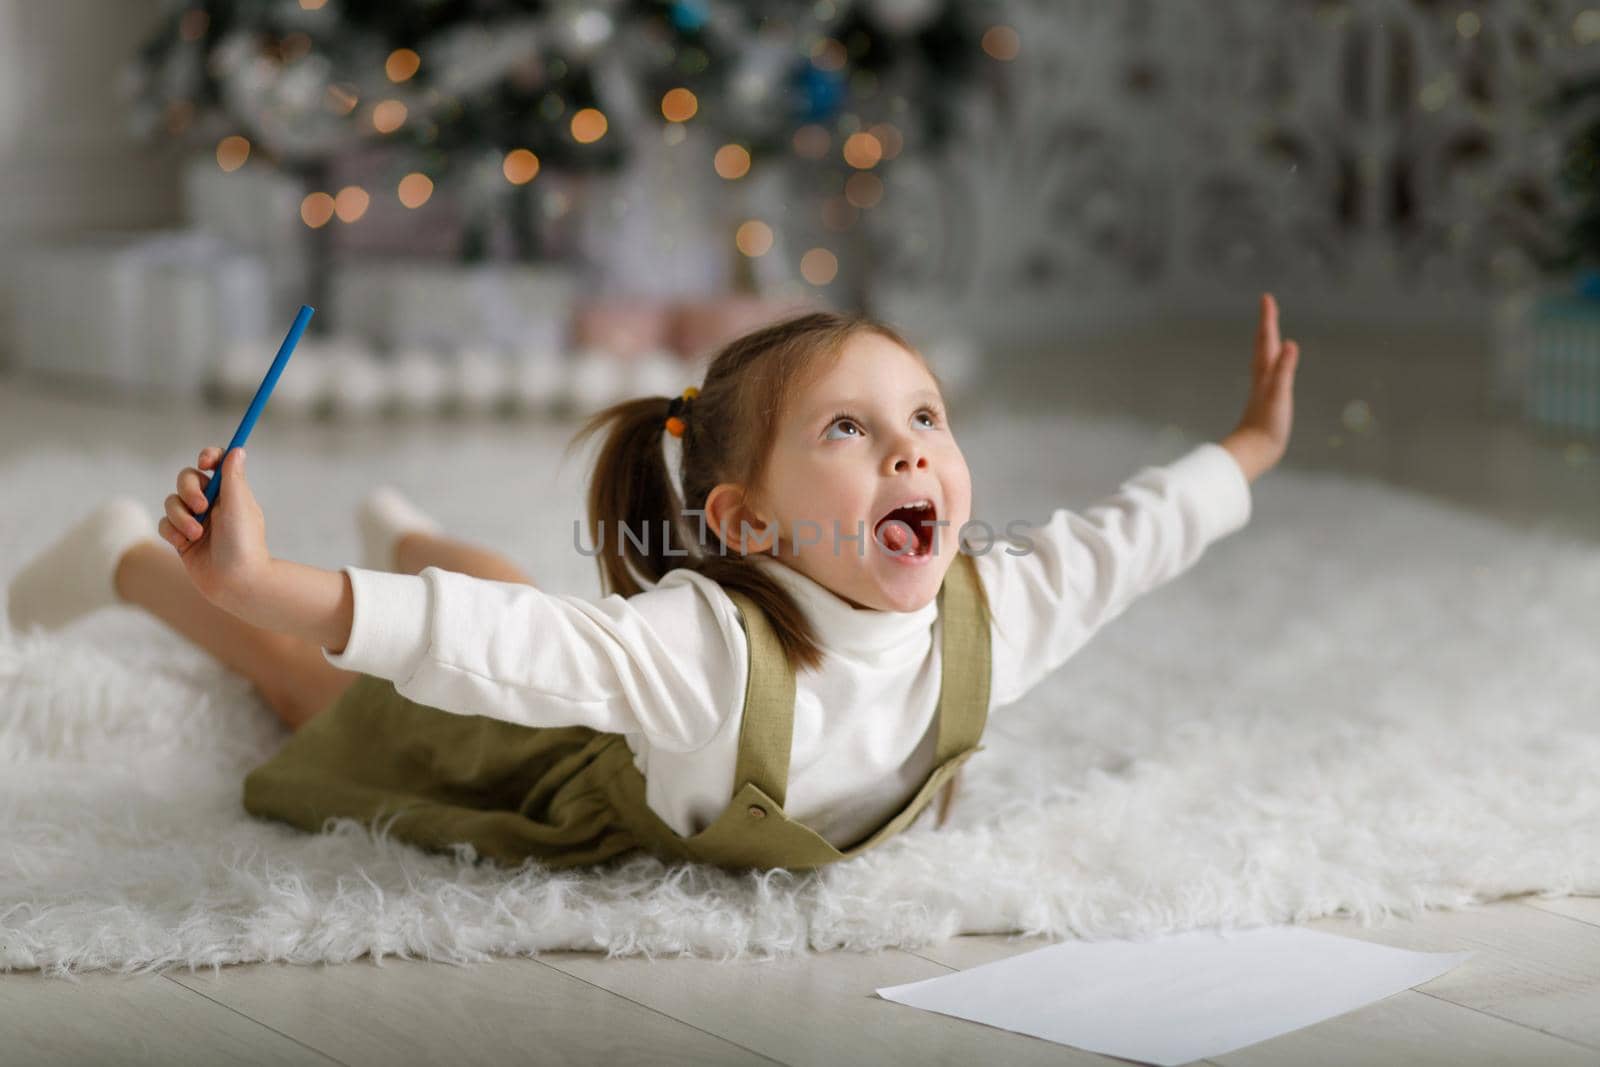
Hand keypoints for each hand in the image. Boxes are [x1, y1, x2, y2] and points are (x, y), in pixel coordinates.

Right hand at [159, 446, 271, 610]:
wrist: (236, 583)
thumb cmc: (244, 543)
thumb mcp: (239, 505)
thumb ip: (233, 477)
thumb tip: (238, 449)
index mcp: (231, 493)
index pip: (216, 464)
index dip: (208, 456)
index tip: (205, 462)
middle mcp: (213, 504)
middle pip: (186, 479)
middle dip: (188, 489)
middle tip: (200, 506)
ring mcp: (196, 521)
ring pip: (171, 502)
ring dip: (180, 516)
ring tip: (197, 534)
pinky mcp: (182, 539)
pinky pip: (164, 524)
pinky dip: (172, 531)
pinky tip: (185, 543)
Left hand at [1223, 292, 1299, 480]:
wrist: (1253, 452)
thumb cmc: (1266, 425)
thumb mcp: (1279, 394)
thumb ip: (1284, 369)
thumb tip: (1291, 343)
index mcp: (1265, 373)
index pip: (1267, 340)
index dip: (1268, 319)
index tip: (1266, 297)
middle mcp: (1262, 377)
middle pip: (1264, 344)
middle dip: (1268, 323)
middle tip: (1268, 304)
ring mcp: (1264, 389)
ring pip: (1265, 359)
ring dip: (1269, 342)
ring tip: (1271, 332)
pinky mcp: (1267, 401)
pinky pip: (1270, 375)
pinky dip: (1275, 365)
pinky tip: (1275, 369)